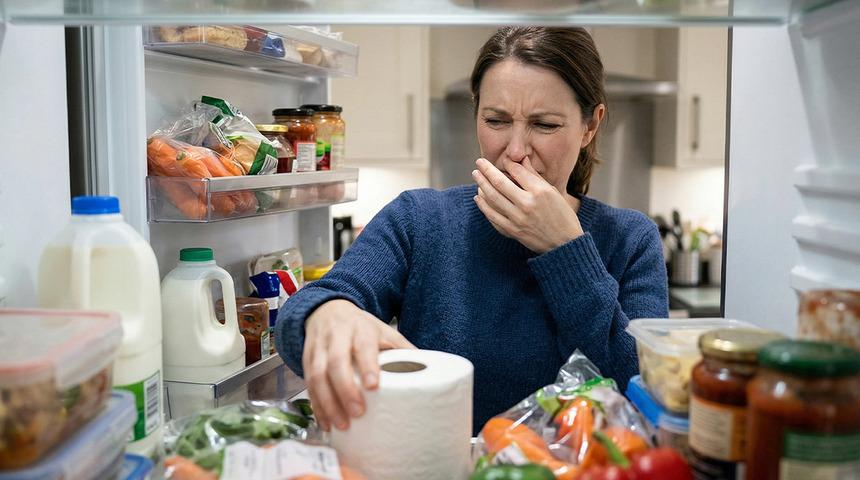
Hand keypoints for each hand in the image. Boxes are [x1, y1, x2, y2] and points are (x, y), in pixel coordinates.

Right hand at [302, 299, 415, 431]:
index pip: (363, 345)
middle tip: (357, 413)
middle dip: (345, 389)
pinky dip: (315, 405)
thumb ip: (402, 349)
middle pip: (335, 362)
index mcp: (360, 328)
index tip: (373, 386)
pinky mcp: (306, 359)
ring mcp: (318, 347)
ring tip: (340, 425)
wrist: (327, 310)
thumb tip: (428, 373)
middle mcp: (336, 336)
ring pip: (317, 375)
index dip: (367, 365)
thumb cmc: (361, 327)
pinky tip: (325, 422)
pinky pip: (307, 383)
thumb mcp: (384, 330)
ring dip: (327, 402)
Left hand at [472, 157, 583, 253]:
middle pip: (499, 183)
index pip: (517, 171)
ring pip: (492, 199)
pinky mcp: (512, 231)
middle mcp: (526, 205)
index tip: (503, 159)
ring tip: (476, 176)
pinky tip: (479, 198)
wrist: (564, 243)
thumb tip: (521, 160)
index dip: (508, 163)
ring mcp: (517, 219)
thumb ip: (534, 176)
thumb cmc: (562, 215)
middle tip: (479, 163)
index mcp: (539, 192)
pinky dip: (483, 206)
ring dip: (481, 185)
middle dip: (486, 171)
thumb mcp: (553, 192)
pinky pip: (492, 217)